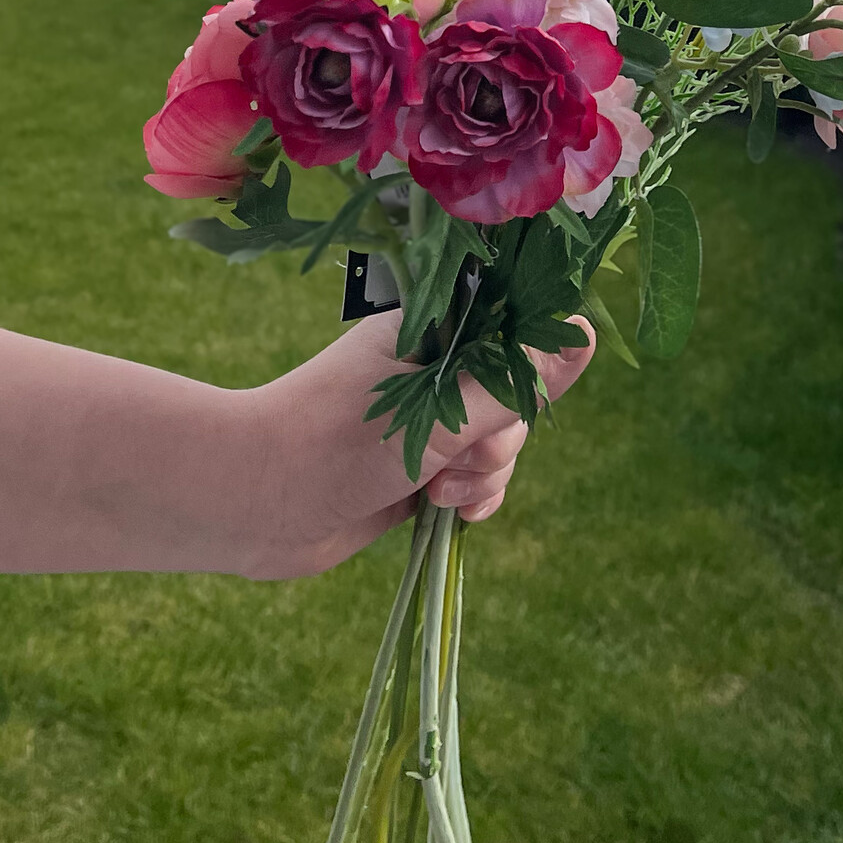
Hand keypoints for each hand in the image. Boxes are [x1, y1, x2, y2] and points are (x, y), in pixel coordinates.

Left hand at [245, 311, 594, 579]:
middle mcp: (433, 366)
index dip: (528, 370)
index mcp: (433, 327)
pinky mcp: (418, 466)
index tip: (509, 401)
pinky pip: (475, 480)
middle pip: (517, 396)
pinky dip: (469, 500)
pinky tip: (443, 515)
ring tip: (433, 493)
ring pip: (499, 443)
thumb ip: (515, 381)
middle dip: (499, 439)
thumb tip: (587, 334)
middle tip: (453, 458)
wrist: (255, 505)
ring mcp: (426, 418)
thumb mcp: (439, 413)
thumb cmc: (337, 443)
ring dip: (482, 476)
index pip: (516, 329)